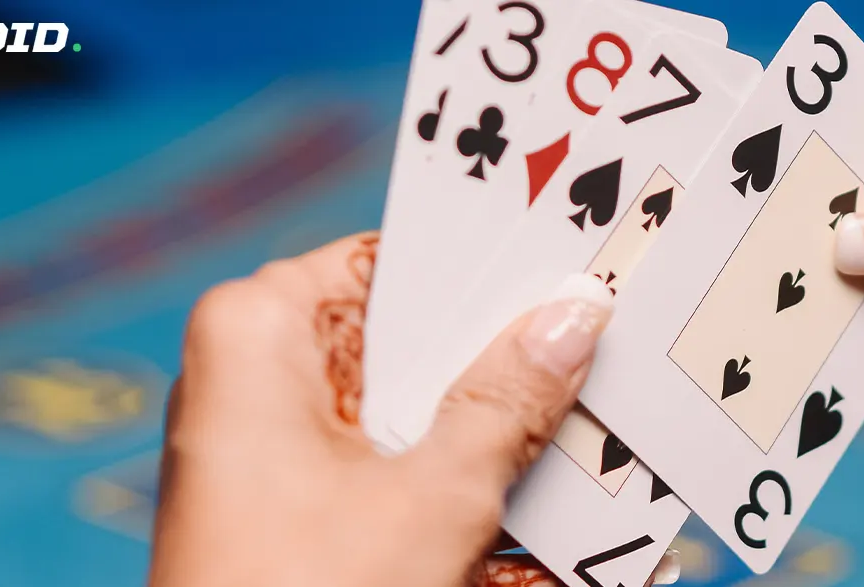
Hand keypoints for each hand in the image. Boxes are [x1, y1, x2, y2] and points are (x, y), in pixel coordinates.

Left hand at [149, 232, 615, 585]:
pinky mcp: (301, 513)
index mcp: (259, 331)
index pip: (396, 263)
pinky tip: (552, 517)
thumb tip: (570, 320)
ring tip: (599, 438)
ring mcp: (275, 449)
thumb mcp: (431, 500)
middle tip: (605, 351)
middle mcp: (257, 378)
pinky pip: (400, 478)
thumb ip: (507, 403)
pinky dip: (465, 494)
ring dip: (501, 439)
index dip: (488, 270)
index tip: (575, 265)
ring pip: (417, 417)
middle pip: (414, 344)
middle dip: (508, 362)